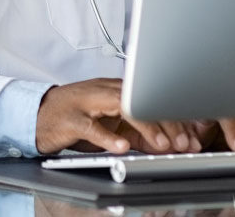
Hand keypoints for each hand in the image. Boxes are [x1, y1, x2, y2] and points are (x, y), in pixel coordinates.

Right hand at [35, 79, 234, 155]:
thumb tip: (172, 142)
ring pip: (122, 107)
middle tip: (185, 144)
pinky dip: (108, 135)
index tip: (195, 135)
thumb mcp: (113, 123)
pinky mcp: (70, 117)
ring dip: (146, 127)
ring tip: (163, 145)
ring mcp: (87, 101)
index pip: (153, 96)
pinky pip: (92, 125)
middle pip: (143, 99)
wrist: (40, 113)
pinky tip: (123, 146)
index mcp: (118, 88)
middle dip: (168, 122)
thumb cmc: (78, 116)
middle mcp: (106, 90)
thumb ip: (140, 131)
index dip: (175, 115)